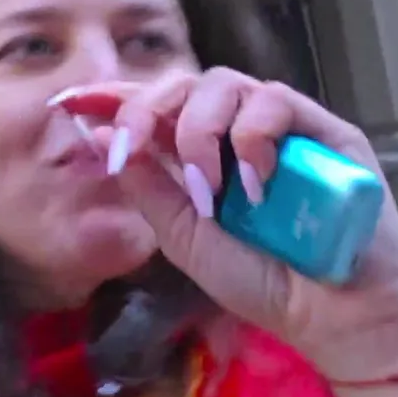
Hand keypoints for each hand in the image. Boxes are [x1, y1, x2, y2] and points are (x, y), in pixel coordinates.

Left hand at [52, 70, 397, 384]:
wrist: (329, 314)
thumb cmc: (259, 279)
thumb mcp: (183, 236)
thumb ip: (146, 185)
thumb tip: (100, 135)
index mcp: (194, 153)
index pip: (149, 108)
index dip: (109, 97)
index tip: (68, 102)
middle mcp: (232, 131)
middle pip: (179, 83)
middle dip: (145, 109)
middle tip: (135, 147)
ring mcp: (278, 126)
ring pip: (223, 83)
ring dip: (199, 132)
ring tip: (208, 190)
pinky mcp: (323, 128)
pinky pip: (274, 100)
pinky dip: (251, 135)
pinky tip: (252, 182)